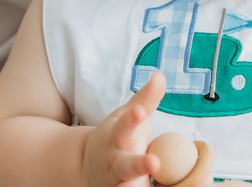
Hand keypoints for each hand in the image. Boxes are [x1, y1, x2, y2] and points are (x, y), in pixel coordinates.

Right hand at [82, 72, 165, 186]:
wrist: (91, 166)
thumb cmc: (118, 137)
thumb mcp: (128, 116)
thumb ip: (145, 99)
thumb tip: (160, 75)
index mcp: (118, 138)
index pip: (126, 126)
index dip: (134, 118)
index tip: (140, 112)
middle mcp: (116, 163)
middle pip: (126, 166)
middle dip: (139, 166)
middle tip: (153, 163)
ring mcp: (117, 182)